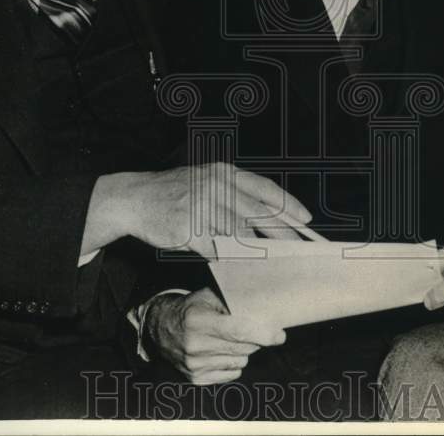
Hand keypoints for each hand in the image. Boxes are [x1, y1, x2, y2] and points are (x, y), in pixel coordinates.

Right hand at [82, 163, 312, 258]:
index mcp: (225, 173)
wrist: (136, 199)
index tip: (307, 220)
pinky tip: (245, 270)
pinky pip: (219, 250)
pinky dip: (234, 261)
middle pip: (259, 213)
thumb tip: (266, 221)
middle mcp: (217, 186)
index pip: (265, 189)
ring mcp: (203, 207)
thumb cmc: (176, 194)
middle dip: (285, 234)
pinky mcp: (191, 230)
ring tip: (278, 265)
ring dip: (262, 252)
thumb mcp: (206, 182)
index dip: (289, 206)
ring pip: (242, 234)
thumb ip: (234, 197)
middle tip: (302, 250)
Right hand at [144, 287, 285, 384]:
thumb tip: (265, 307)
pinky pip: (231, 374)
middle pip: (243, 348)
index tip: (279, 335)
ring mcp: (194, 366)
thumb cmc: (191, 309)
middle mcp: (195, 346)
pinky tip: (221, 352)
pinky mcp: (196, 379)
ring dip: (242, 351)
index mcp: (198, 321)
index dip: (263, 334)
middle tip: (252, 329)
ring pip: (240, 362)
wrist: (161, 329)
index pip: (238, 331)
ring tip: (228, 339)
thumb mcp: (207, 297)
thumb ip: (233, 301)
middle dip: (254, 339)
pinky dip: (233, 364)